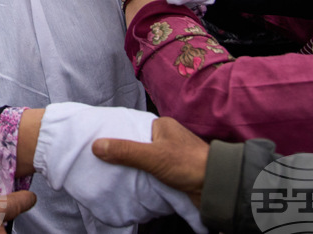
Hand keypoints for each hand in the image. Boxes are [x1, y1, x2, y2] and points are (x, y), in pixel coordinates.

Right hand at [32, 103, 203, 229]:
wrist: (216, 187)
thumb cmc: (188, 164)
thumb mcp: (153, 156)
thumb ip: (125, 151)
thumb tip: (96, 145)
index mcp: (162, 126)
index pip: (132, 126)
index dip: (116, 133)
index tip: (99, 141)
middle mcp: (166, 138)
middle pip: (136, 143)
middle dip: (122, 153)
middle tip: (102, 160)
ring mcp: (170, 155)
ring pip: (143, 159)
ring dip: (132, 167)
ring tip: (112, 172)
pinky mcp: (173, 172)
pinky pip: (151, 172)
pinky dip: (141, 177)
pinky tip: (131, 182)